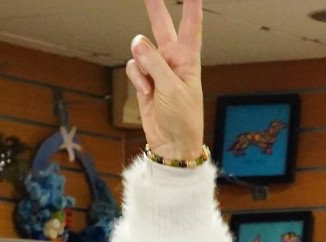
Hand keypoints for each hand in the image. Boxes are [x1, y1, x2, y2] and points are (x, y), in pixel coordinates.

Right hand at [127, 0, 203, 159]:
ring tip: (151, 85)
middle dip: (155, 7)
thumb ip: (154, 64)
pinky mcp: (144, 80)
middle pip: (162, 26)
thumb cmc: (182, 118)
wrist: (172, 143)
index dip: (191, 7)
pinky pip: (133, 68)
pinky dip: (137, 79)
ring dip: (142, 65)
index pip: (191, 27)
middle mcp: (172, 59)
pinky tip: (146, 93)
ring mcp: (157, 69)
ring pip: (140, 50)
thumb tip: (137, 42)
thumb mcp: (172, 89)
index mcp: (188, 59)